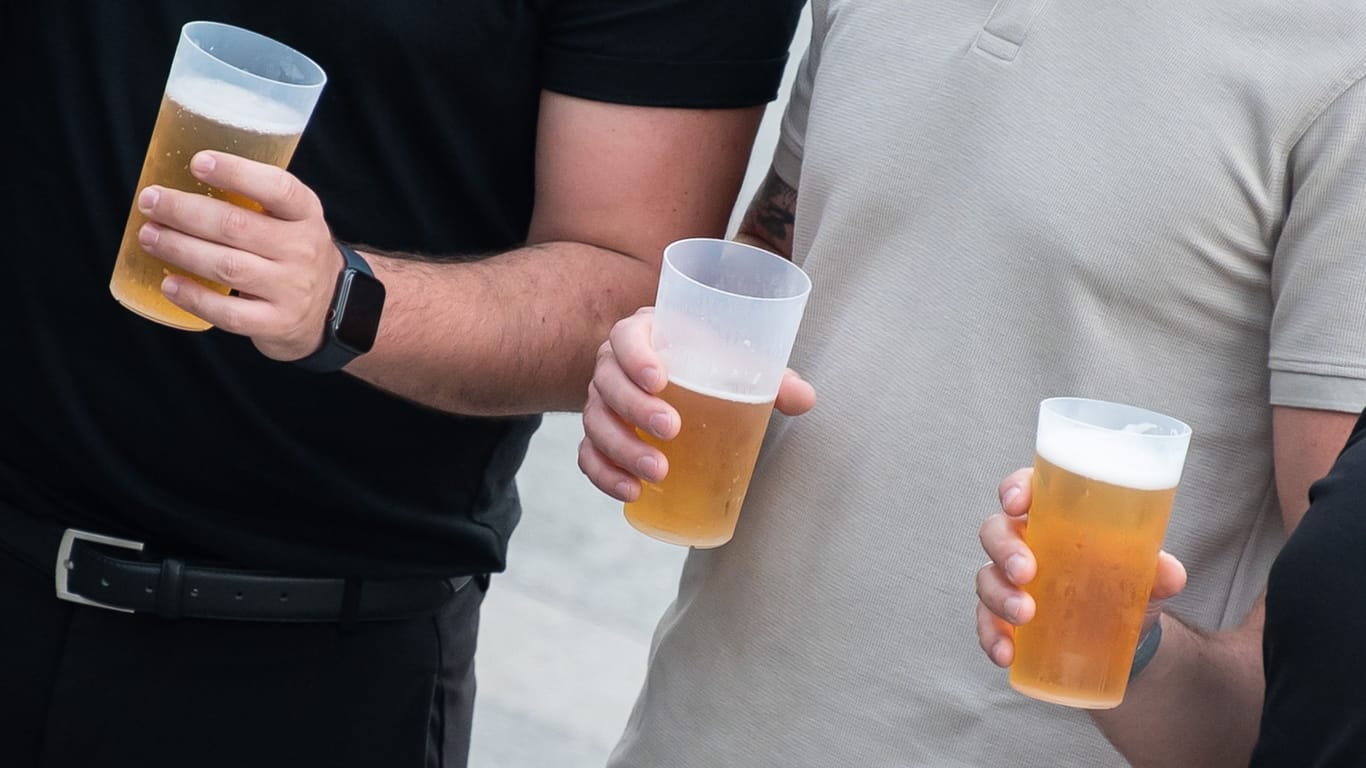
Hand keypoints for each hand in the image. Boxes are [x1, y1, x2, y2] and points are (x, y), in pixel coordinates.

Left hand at [135, 150, 342, 360]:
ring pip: (227, 267)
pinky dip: (194, 298)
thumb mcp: (292, 218)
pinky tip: (170, 284)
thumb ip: (254, 199)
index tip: (197, 162)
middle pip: (237, 227)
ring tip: (150, 237)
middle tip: (151, 202)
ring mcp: (291, 289)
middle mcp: (302, 250)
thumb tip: (179, 179)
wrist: (331, 306)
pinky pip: (228, 313)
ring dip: (180, 249)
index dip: (237, 173)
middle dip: (185, 212)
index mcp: (306, 214)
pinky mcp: (276, 322)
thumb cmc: (293, 250)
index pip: (278, 188)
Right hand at [578, 306, 815, 501]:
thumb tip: (804, 399)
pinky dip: (604, 475)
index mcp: (643, 334)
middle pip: (608, 383)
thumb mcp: (735, 362)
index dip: (637, 357)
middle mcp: (612, 365)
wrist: (677, 380)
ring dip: (622, 449)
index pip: (627, 337)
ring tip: (658, 473)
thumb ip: (770, 377)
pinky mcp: (599, 436)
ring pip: (595, 423)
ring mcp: (600, 402)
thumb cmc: (707, 364)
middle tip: (672, 431)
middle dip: (635, 410)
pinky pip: (588, 455)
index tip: (661, 379)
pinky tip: (631, 493)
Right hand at [975, 467, 1188, 666]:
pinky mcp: (1004, 618)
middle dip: (1005, 550)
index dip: (1014, 489)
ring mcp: (1009, 582)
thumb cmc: (1122, 586)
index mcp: (1052, 518)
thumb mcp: (1143, 576)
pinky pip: (985, 622)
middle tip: (1026, 572)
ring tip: (1024, 616)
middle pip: (995, 531)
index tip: (1019, 504)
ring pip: (986, 577)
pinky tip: (1006, 653)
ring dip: (999, 595)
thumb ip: (1157, 570)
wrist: (1123, 642)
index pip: (1024, 489)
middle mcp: (1024, 544)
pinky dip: (991, 636)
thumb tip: (1171, 572)